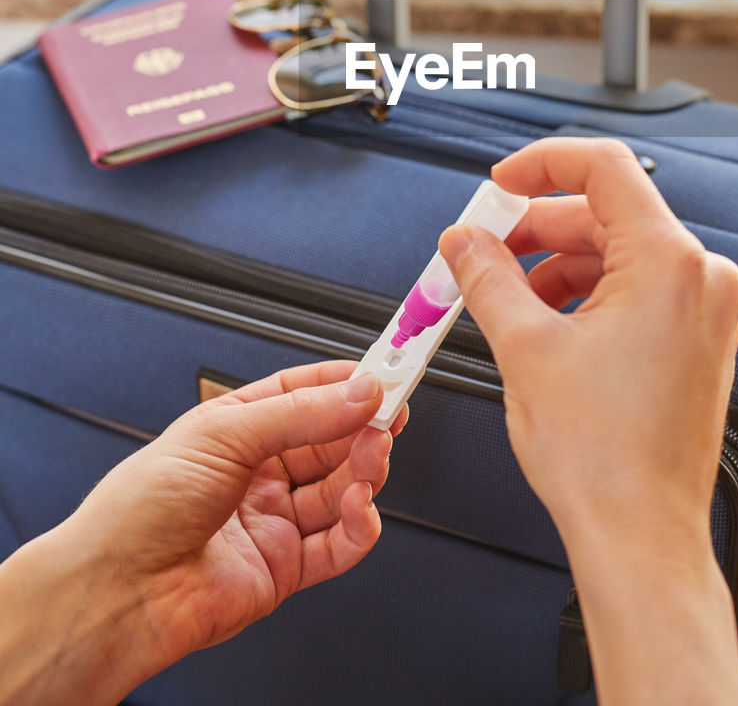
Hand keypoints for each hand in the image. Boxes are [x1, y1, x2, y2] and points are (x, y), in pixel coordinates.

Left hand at [0, 360, 405, 705]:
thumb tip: (359, 392)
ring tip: (373, 457)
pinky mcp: (284, 568)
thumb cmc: (141, 507)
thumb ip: (300, 415)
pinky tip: (360, 510)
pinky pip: (337, 544)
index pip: (304, 394)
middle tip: (392, 414)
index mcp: (236, 428)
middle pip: (329, 441)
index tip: (386, 373)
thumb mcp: (224, 435)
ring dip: (364, 471)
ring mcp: (271, 520)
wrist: (117, 591)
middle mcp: (257, 472)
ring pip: (340, 489)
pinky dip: (359, 527)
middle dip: (363, 426)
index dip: (346, 384)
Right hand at [439, 138, 737, 705]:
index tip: (501, 183)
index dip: (541, 165)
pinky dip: (585, 294)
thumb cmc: (603, 460)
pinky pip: (636, 290)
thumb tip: (464, 242)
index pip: (604, 169)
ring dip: (556, 264)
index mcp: (668, 264)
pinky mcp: (695, 341)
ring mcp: (703, 311)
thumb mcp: (524, 347)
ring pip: (618, 254)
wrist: (640, 537)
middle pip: (606, 214)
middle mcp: (699, 279)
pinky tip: (542, 321)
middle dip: (536, 227)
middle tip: (483, 246)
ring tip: (507, 296)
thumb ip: (487, 276)